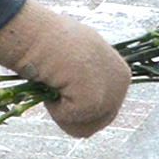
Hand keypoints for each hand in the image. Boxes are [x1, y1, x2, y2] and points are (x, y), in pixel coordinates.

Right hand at [0, 0, 130, 137]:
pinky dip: (55, 109)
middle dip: (72, 113)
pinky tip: (52, 83)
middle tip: (54, 88)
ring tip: (53, 84)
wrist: (37, 32)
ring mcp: (111, 92)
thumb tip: (73, 88)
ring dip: (63, 112)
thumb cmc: (46, 38)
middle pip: (97, 122)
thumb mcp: (74, 55)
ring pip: (85, 127)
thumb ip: (83, 74)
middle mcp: (121, 81)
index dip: (76, 105)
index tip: (59, 86)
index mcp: (118, 70)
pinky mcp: (96, 101)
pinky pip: (71, 122)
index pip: (104, 108)